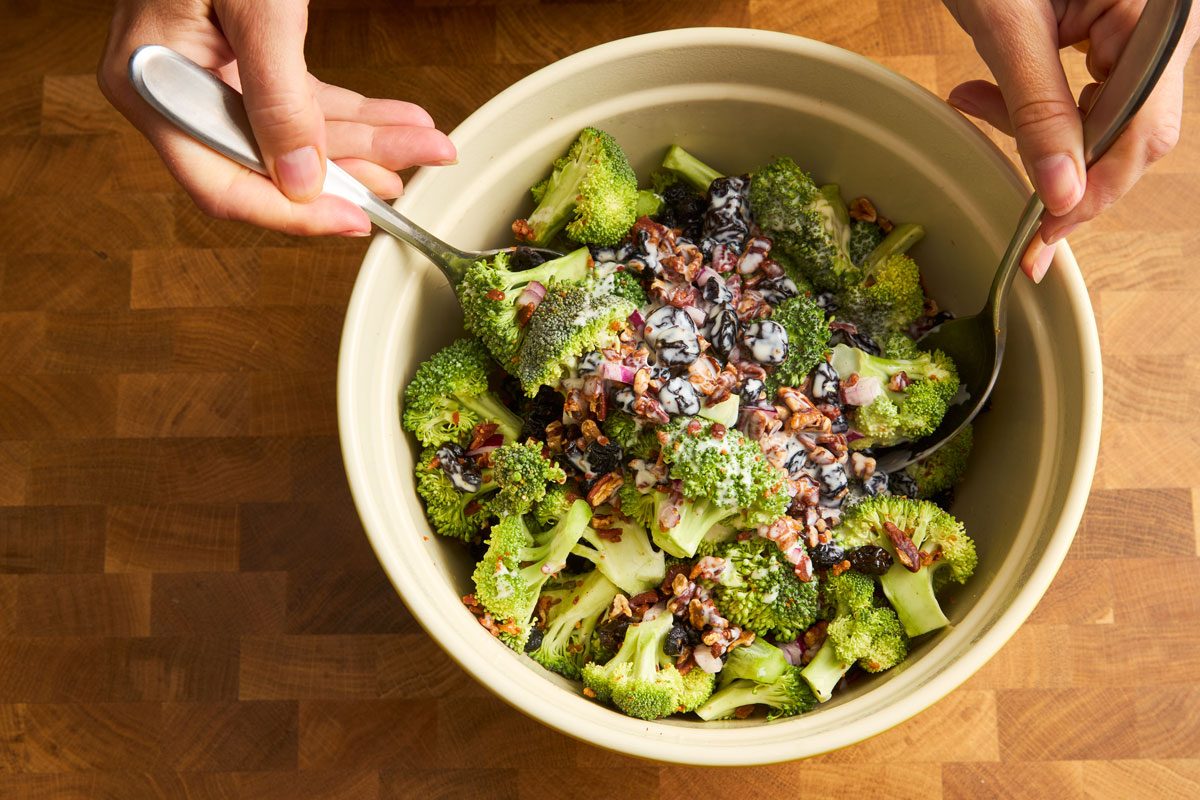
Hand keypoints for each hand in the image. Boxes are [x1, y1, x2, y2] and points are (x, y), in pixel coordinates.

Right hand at [98, 0, 456, 236]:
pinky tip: (398, 120)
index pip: (222, 184)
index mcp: (153, 87)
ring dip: (367, 140)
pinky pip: (304, 101)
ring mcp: (212, 78)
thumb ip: (277, 97)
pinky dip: (354, 111)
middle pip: (272, 164)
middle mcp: (178, 92)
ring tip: (424, 143)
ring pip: (299, 134)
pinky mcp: (246, 62)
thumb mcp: (255, 11)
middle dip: (353, 168)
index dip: (292, 213)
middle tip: (410, 172)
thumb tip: (302, 182)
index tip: (353, 219)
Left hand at [943, 0, 1196, 280]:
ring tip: (974, 102)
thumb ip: (1038, 110)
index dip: (1093, 195)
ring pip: (1105, 117)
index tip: (1045, 240)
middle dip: (1064, 167)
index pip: (1141, 133)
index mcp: (1157, 16)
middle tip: (1014, 208)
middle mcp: (1164, 23)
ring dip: (1038, 131)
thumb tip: (1062, 192)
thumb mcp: (1009, 28)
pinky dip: (1033, 104)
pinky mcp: (1111, 29)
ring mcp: (1142, 27)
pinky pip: (1086, 89)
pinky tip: (982, 92)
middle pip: (1132, 132)